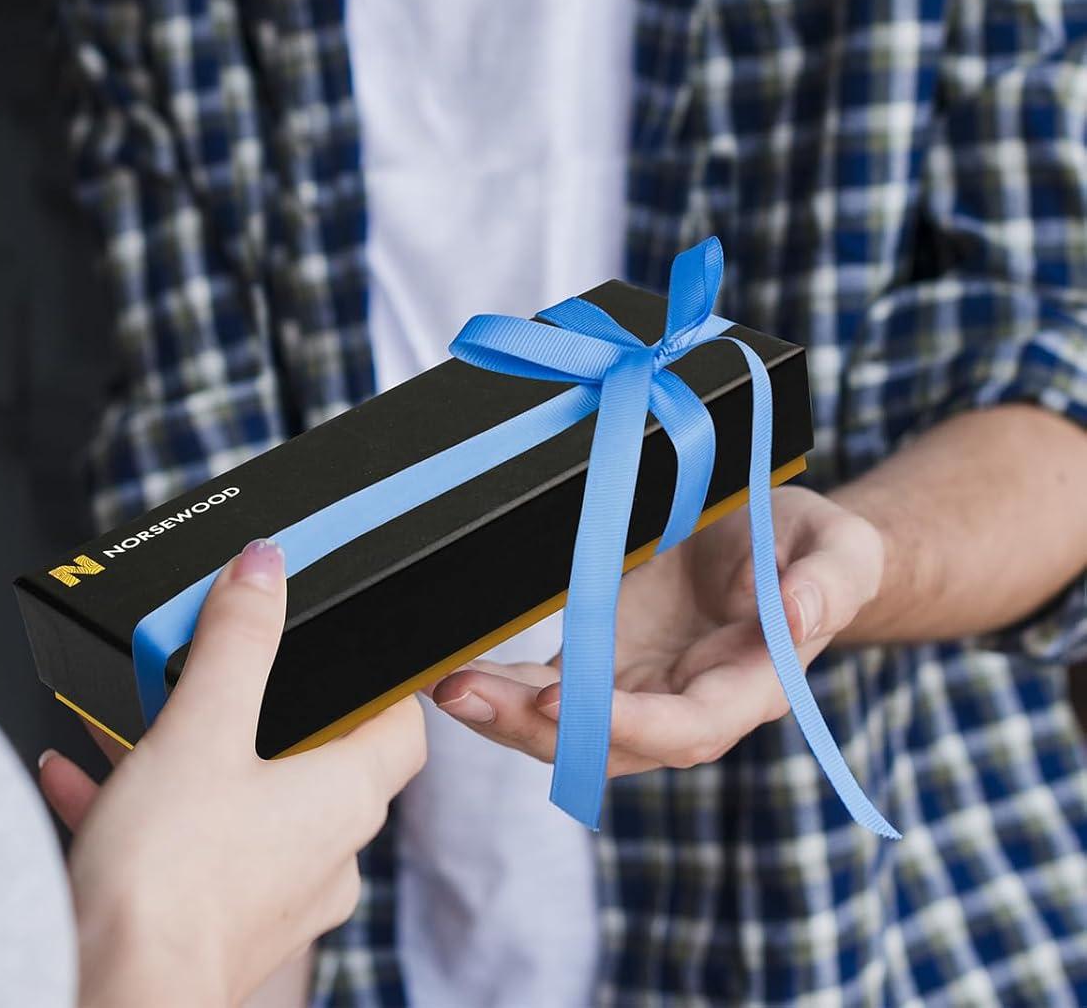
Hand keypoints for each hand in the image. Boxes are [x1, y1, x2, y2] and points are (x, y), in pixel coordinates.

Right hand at [39, 540, 426, 1007]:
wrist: (115, 995)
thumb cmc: (172, 882)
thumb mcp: (202, 726)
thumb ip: (238, 639)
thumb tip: (267, 568)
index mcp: (343, 800)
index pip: (399, 727)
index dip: (379, 681)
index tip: (344, 648)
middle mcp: (322, 855)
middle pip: (312, 756)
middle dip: (254, 707)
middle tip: (214, 672)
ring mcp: (271, 897)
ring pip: (240, 800)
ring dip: (188, 755)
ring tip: (129, 718)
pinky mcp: (215, 926)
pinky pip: (186, 847)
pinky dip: (145, 806)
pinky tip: (79, 774)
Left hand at [429, 485, 883, 774]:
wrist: (777, 541)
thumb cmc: (813, 549)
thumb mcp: (839, 550)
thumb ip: (825, 584)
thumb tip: (795, 616)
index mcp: (749, 685)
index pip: (685, 726)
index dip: (623, 723)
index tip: (558, 698)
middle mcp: (686, 702)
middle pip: (609, 743)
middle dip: (534, 729)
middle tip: (462, 692)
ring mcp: (639, 687)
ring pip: (569, 727)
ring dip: (504, 715)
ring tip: (445, 684)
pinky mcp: (603, 661)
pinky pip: (549, 688)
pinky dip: (503, 685)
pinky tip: (456, 670)